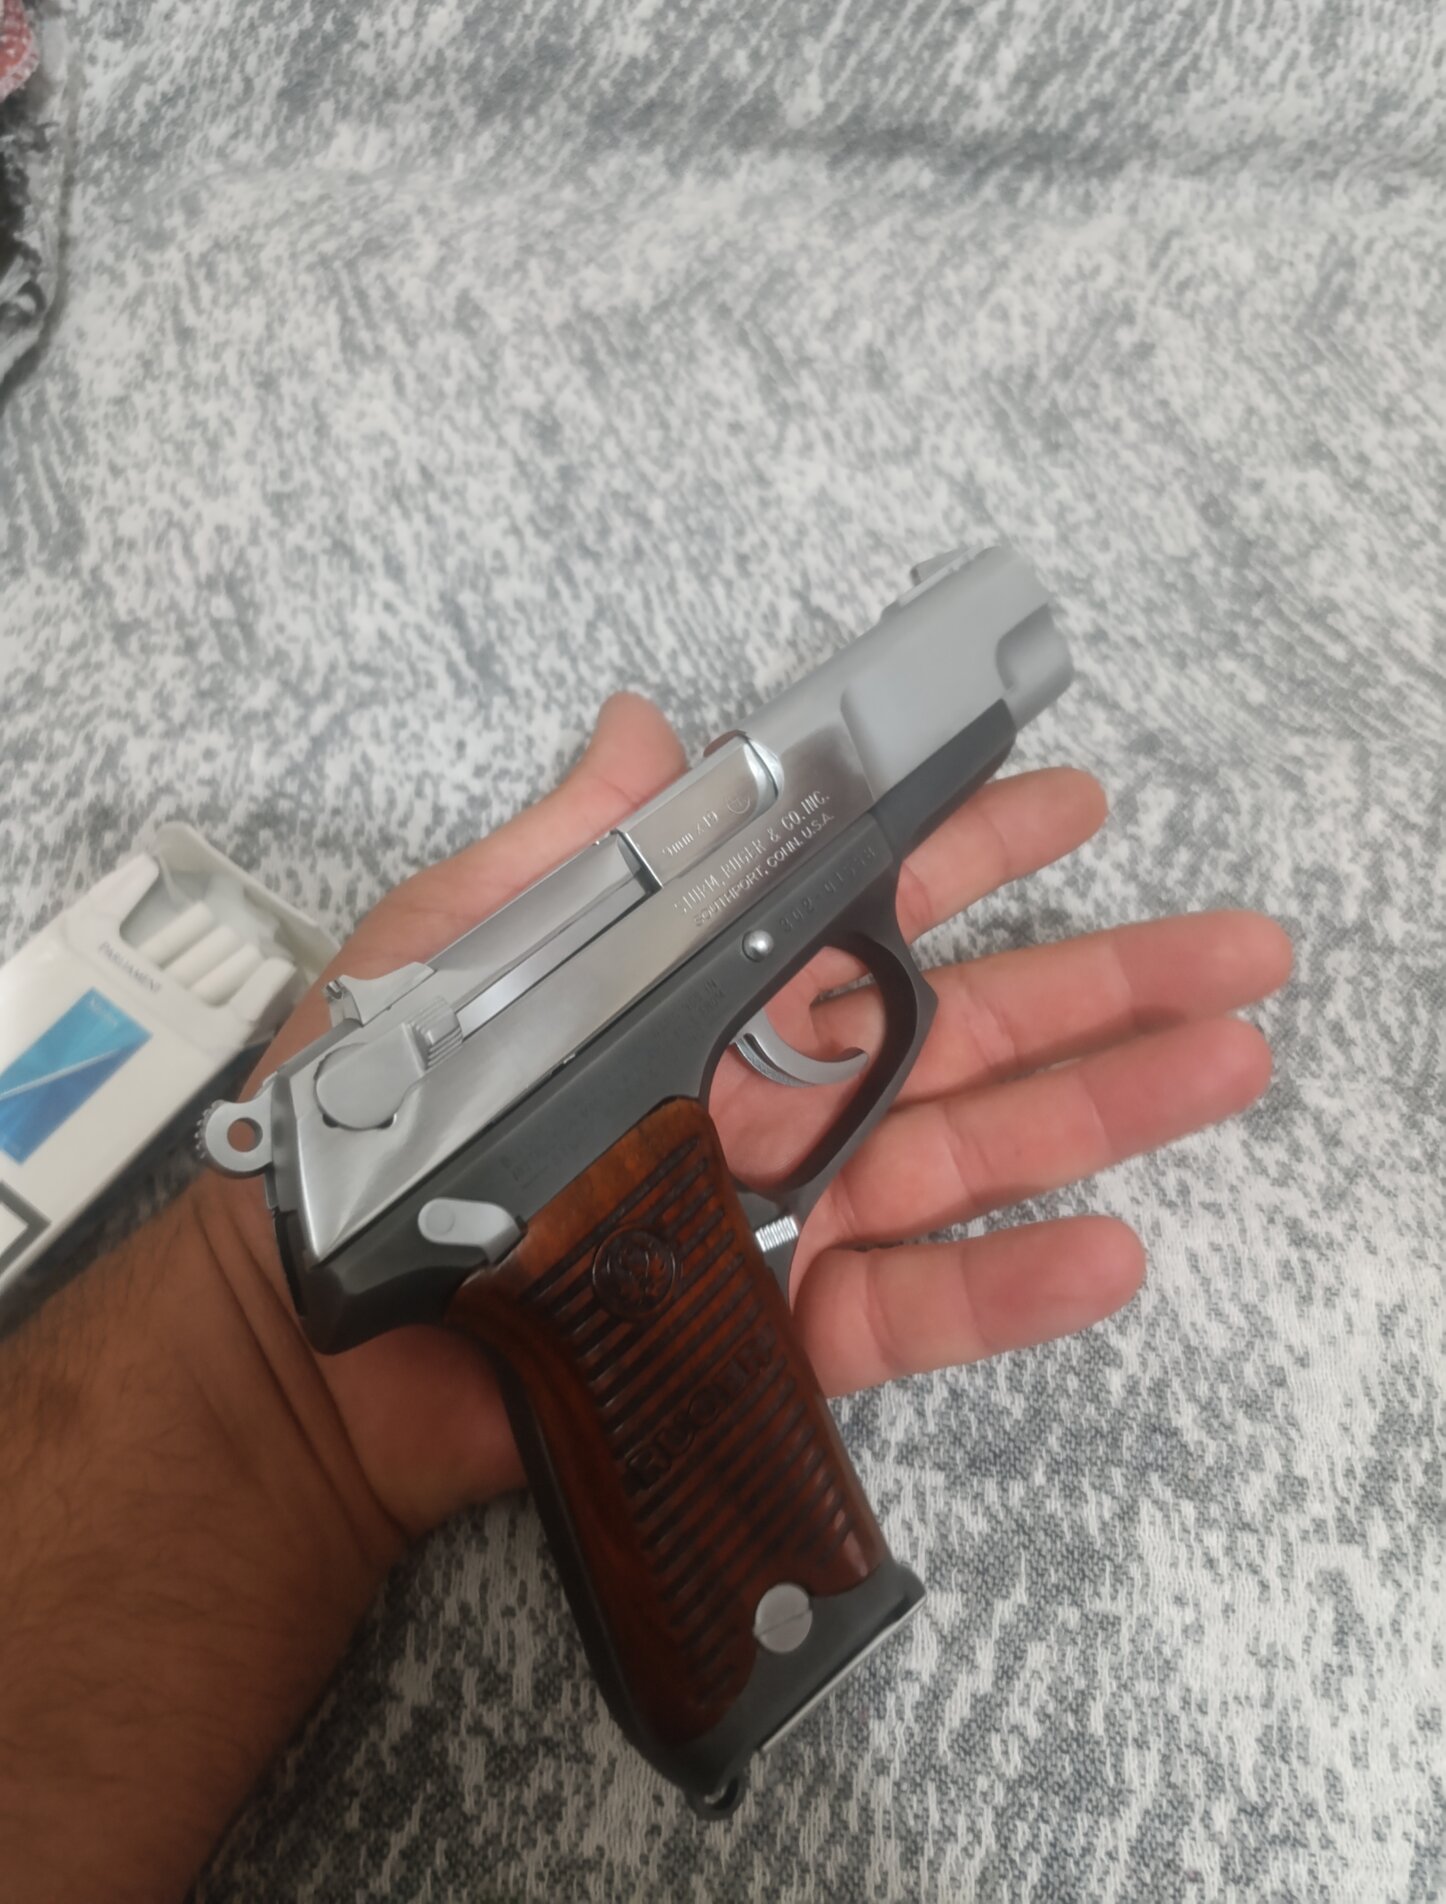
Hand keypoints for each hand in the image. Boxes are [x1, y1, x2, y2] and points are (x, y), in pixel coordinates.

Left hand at [196, 695, 1290, 1542]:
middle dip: (1110, 978)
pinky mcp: (779, 1330)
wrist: (323, 1332)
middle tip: (1244, 948)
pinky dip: (1013, 1286)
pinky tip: (1117, 1248)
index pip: (869, 906)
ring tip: (1233, 1061)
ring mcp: (791, 1212)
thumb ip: (570, 848)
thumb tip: (651, 718)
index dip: (974, 851)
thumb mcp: (458, 949)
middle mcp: (774, 1092)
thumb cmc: (373, 1123)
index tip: (1076, 803)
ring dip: (1110, 1109)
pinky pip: (914, 1307)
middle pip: (970, 1026)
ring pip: (978, 1149)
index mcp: (708, 992)